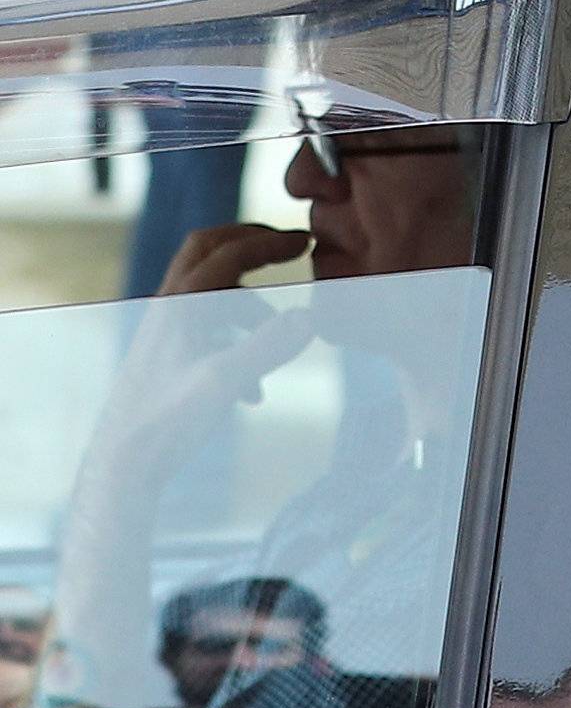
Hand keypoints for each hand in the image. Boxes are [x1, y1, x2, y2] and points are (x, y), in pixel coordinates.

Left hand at [91, 221, 310, 467]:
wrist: (122, 466)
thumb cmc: (166, 422)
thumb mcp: (224, 382)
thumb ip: (268, 346)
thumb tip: (310, 317)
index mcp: (179, 303)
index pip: (230, 252)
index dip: (271, 243)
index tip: (306, 241)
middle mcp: (167, 308)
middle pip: (208, 252)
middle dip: (249, 247)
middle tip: (285, 249)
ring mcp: (164, 332)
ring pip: (212, 297)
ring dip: (249, 311)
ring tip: (277, 342)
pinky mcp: (165, 358)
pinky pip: (207, 332)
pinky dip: (235, 344)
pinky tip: (251, 392)